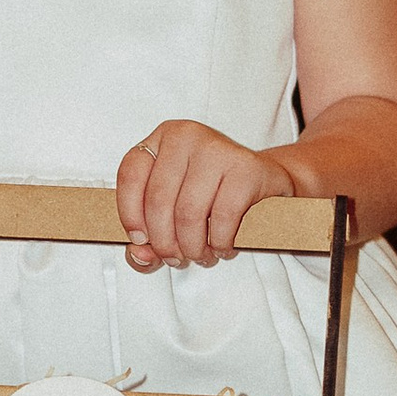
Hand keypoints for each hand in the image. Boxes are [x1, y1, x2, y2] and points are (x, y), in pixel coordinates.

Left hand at [116, 123, 294, 270]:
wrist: (267, 181)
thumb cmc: (213, 195)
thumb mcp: (174, 210)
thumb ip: (148, 239)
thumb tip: (139, 257)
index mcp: (163, 139)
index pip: (130, 174)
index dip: (129, 213)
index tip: (140, 240)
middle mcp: (187, 136)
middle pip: (158, 200)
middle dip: (164, 242)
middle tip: (176, 259)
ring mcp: (217, 149)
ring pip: (188, 212)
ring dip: (192, 247)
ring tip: (200, 256)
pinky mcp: (246, 168)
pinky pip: (222, 217)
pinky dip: (219, 243)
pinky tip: (222, 248)